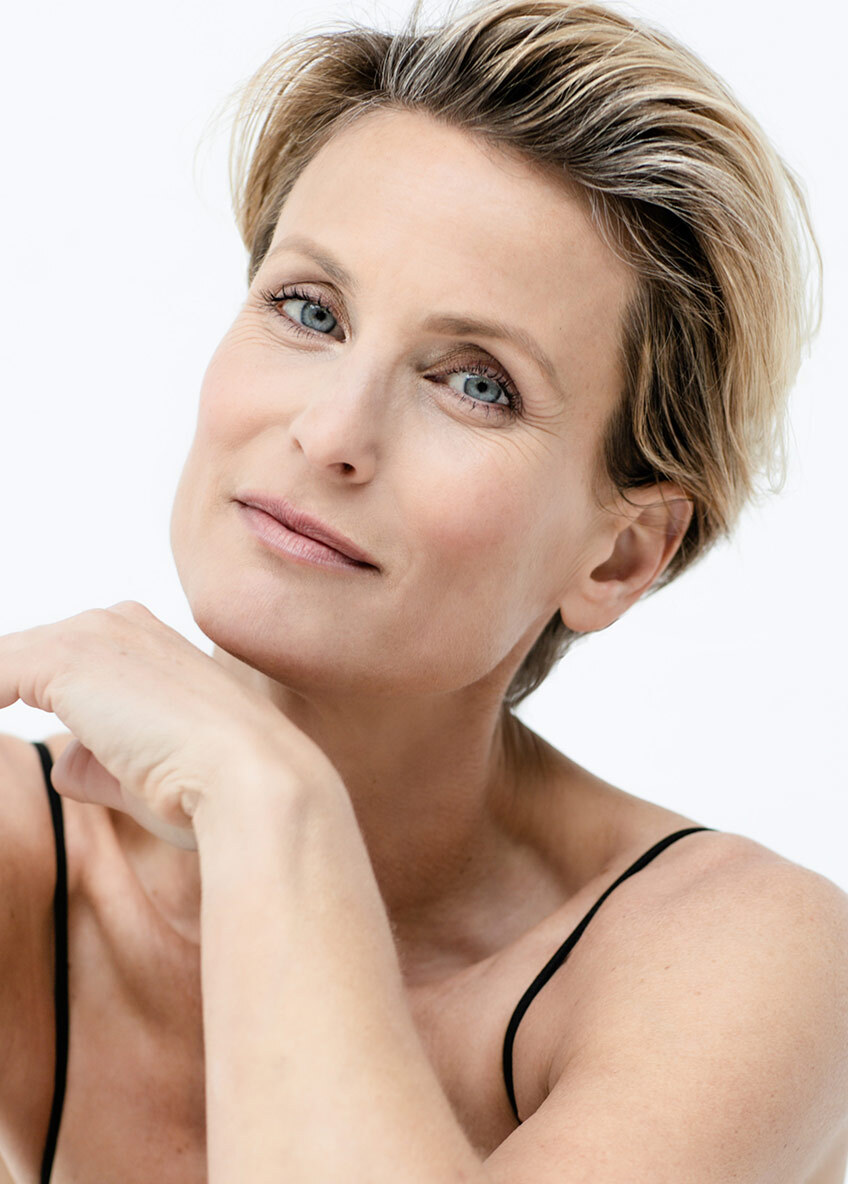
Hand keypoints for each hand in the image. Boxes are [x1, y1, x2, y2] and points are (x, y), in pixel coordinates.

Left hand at [0, 601, 335, 849]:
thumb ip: (98, 759)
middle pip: (26, 660)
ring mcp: (93, 635)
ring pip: (5, 668)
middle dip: (4, 695)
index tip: (17, 725)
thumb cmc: (214, 789)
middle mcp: (120, 624)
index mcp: (147, 642)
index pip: (61, 668)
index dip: (24, 700)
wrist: (253, 780)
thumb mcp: (145, 772)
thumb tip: (66, 761)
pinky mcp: (65, 658)